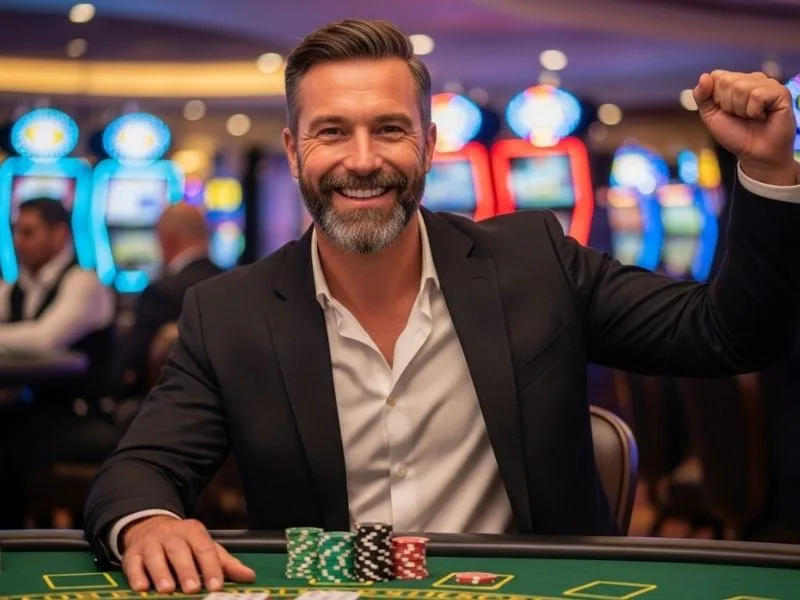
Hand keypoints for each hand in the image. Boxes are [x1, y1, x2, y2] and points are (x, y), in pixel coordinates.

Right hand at [121, 516, 255, 593]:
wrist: (150, 527)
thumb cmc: (184, 543)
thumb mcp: (205, 547)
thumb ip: (225, 563)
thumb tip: (249, 576)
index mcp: (193, 531)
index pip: (204, 548)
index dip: (211, 567)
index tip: (216, 585)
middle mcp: (171, 534)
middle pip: (179, 550)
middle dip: (186, 570)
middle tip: (192, 588)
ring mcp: (150, 543)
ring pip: (155, 556)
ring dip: (160, 573)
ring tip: (167, 589)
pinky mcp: (132, 553)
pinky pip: (132, 563)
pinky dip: (136, 575)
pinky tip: (141, 587)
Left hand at [694, 70, 797, 185]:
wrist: (754, 153)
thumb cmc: (735, 134)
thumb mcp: (711, 116)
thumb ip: (702, 96)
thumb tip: (704, 76)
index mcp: (735, 81)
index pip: (716, 76)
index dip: (716, 99)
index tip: (726, 112)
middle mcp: (752, 79)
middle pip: (727, 82)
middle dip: (728, 105)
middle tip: (740, 116)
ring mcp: (767, 84)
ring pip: (741, 88)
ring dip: (741, 110)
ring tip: (751, 117)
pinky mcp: (780, 92)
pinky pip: (757, 95)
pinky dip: (754, 111)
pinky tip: (762, 116)